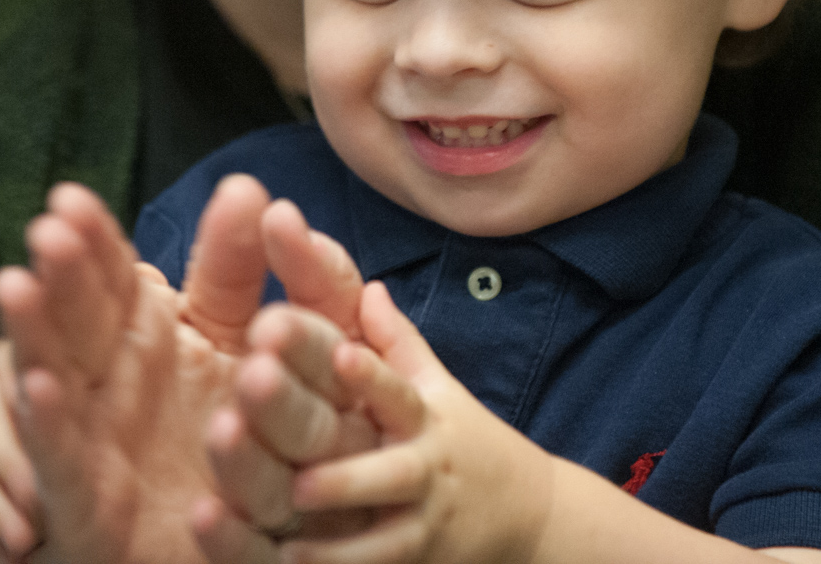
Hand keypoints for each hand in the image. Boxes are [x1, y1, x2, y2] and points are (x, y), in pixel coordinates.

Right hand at [0, 177, 369, 563]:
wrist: (172, 540)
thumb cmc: (192, 427)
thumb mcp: (225, 341)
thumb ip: (230, 270)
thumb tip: (246, 184)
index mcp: (130, 328)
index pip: (107, 274)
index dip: (89, 239)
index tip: (71, 198)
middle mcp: (95, 372)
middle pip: (71, 312)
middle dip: (58, 272)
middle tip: (49, 229)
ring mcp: (77, 431)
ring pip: (44, 371)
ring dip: (29, 333)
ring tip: (16, 287)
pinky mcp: (74, 495)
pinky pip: (56, 455)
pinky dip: (45, 424)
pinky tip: (38, 387)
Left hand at [283, 282, 555, 563]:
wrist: (529, 516)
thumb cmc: (464, 438)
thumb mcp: (437, 387)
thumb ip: (397, 340)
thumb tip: (367, 284)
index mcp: (425, 419)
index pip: (399, 393)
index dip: (371, 375)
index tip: (340, 355)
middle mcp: (425, 472)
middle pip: (391, 478)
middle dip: (346, 482)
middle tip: (299, 483)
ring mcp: (424, 527)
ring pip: (383, 545)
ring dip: (338, 552)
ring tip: (290, 554)